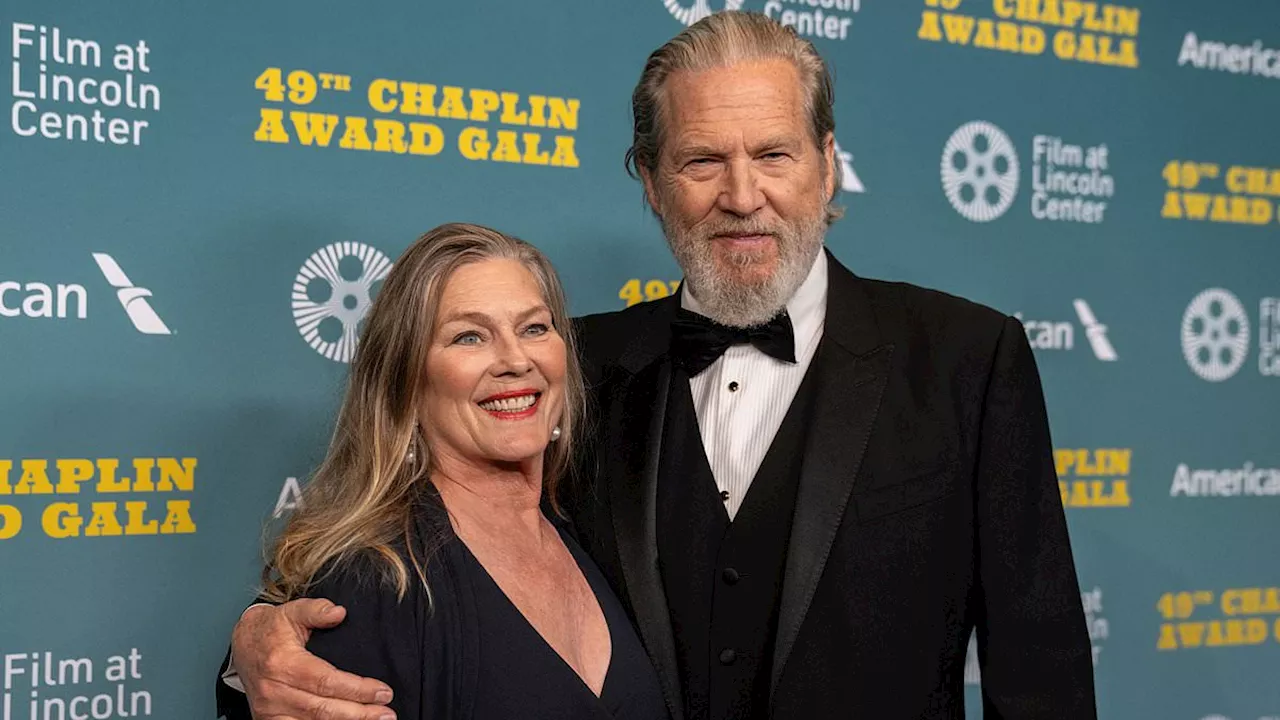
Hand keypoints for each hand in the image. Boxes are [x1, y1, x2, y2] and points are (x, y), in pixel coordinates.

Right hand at [232, 599, 394, 719]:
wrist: (244, 645)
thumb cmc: (272, 629)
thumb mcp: (293, 610)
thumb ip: (316, 609)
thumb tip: (339, 612)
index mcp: (283, 663)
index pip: (326, 681)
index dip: (357, 689)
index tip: (383, 692)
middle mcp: (274, 691)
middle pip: (323, 708)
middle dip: (359, 713)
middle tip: (387, 713)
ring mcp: (269, 710)